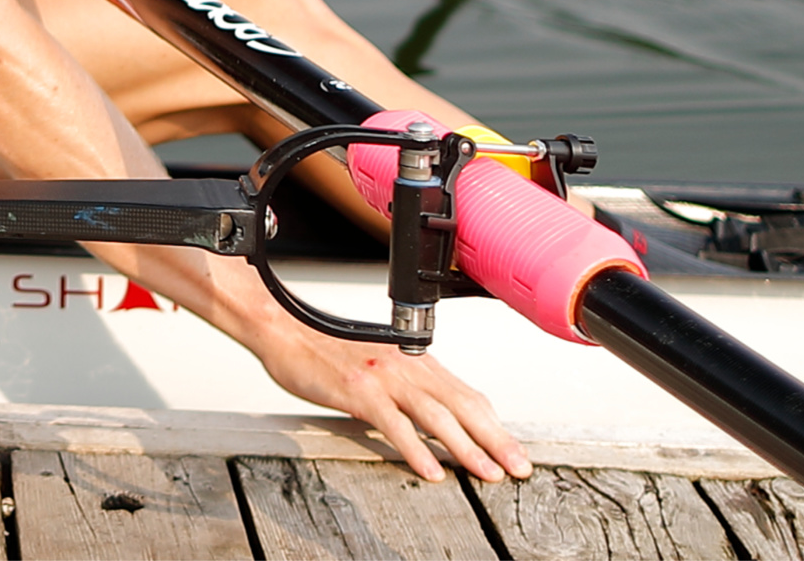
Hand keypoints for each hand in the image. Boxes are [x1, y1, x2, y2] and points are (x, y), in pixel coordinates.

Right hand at [250, 323, 529, 484]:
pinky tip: (430, 470)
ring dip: (465, 446)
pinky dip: (415, 449)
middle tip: (518, 467)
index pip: (465, 394)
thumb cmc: (329, 351)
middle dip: (494, 438)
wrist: (286, 330)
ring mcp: (382, 377)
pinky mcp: (358, 391)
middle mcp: (405, 365)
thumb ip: (408, 390)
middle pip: (460, 404)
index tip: (514, 450)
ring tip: (486, 473)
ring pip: (434, 414)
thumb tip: (438, 422)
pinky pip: (393, 424)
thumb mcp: (378, 367)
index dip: (494, 424)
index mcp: (413, 360)